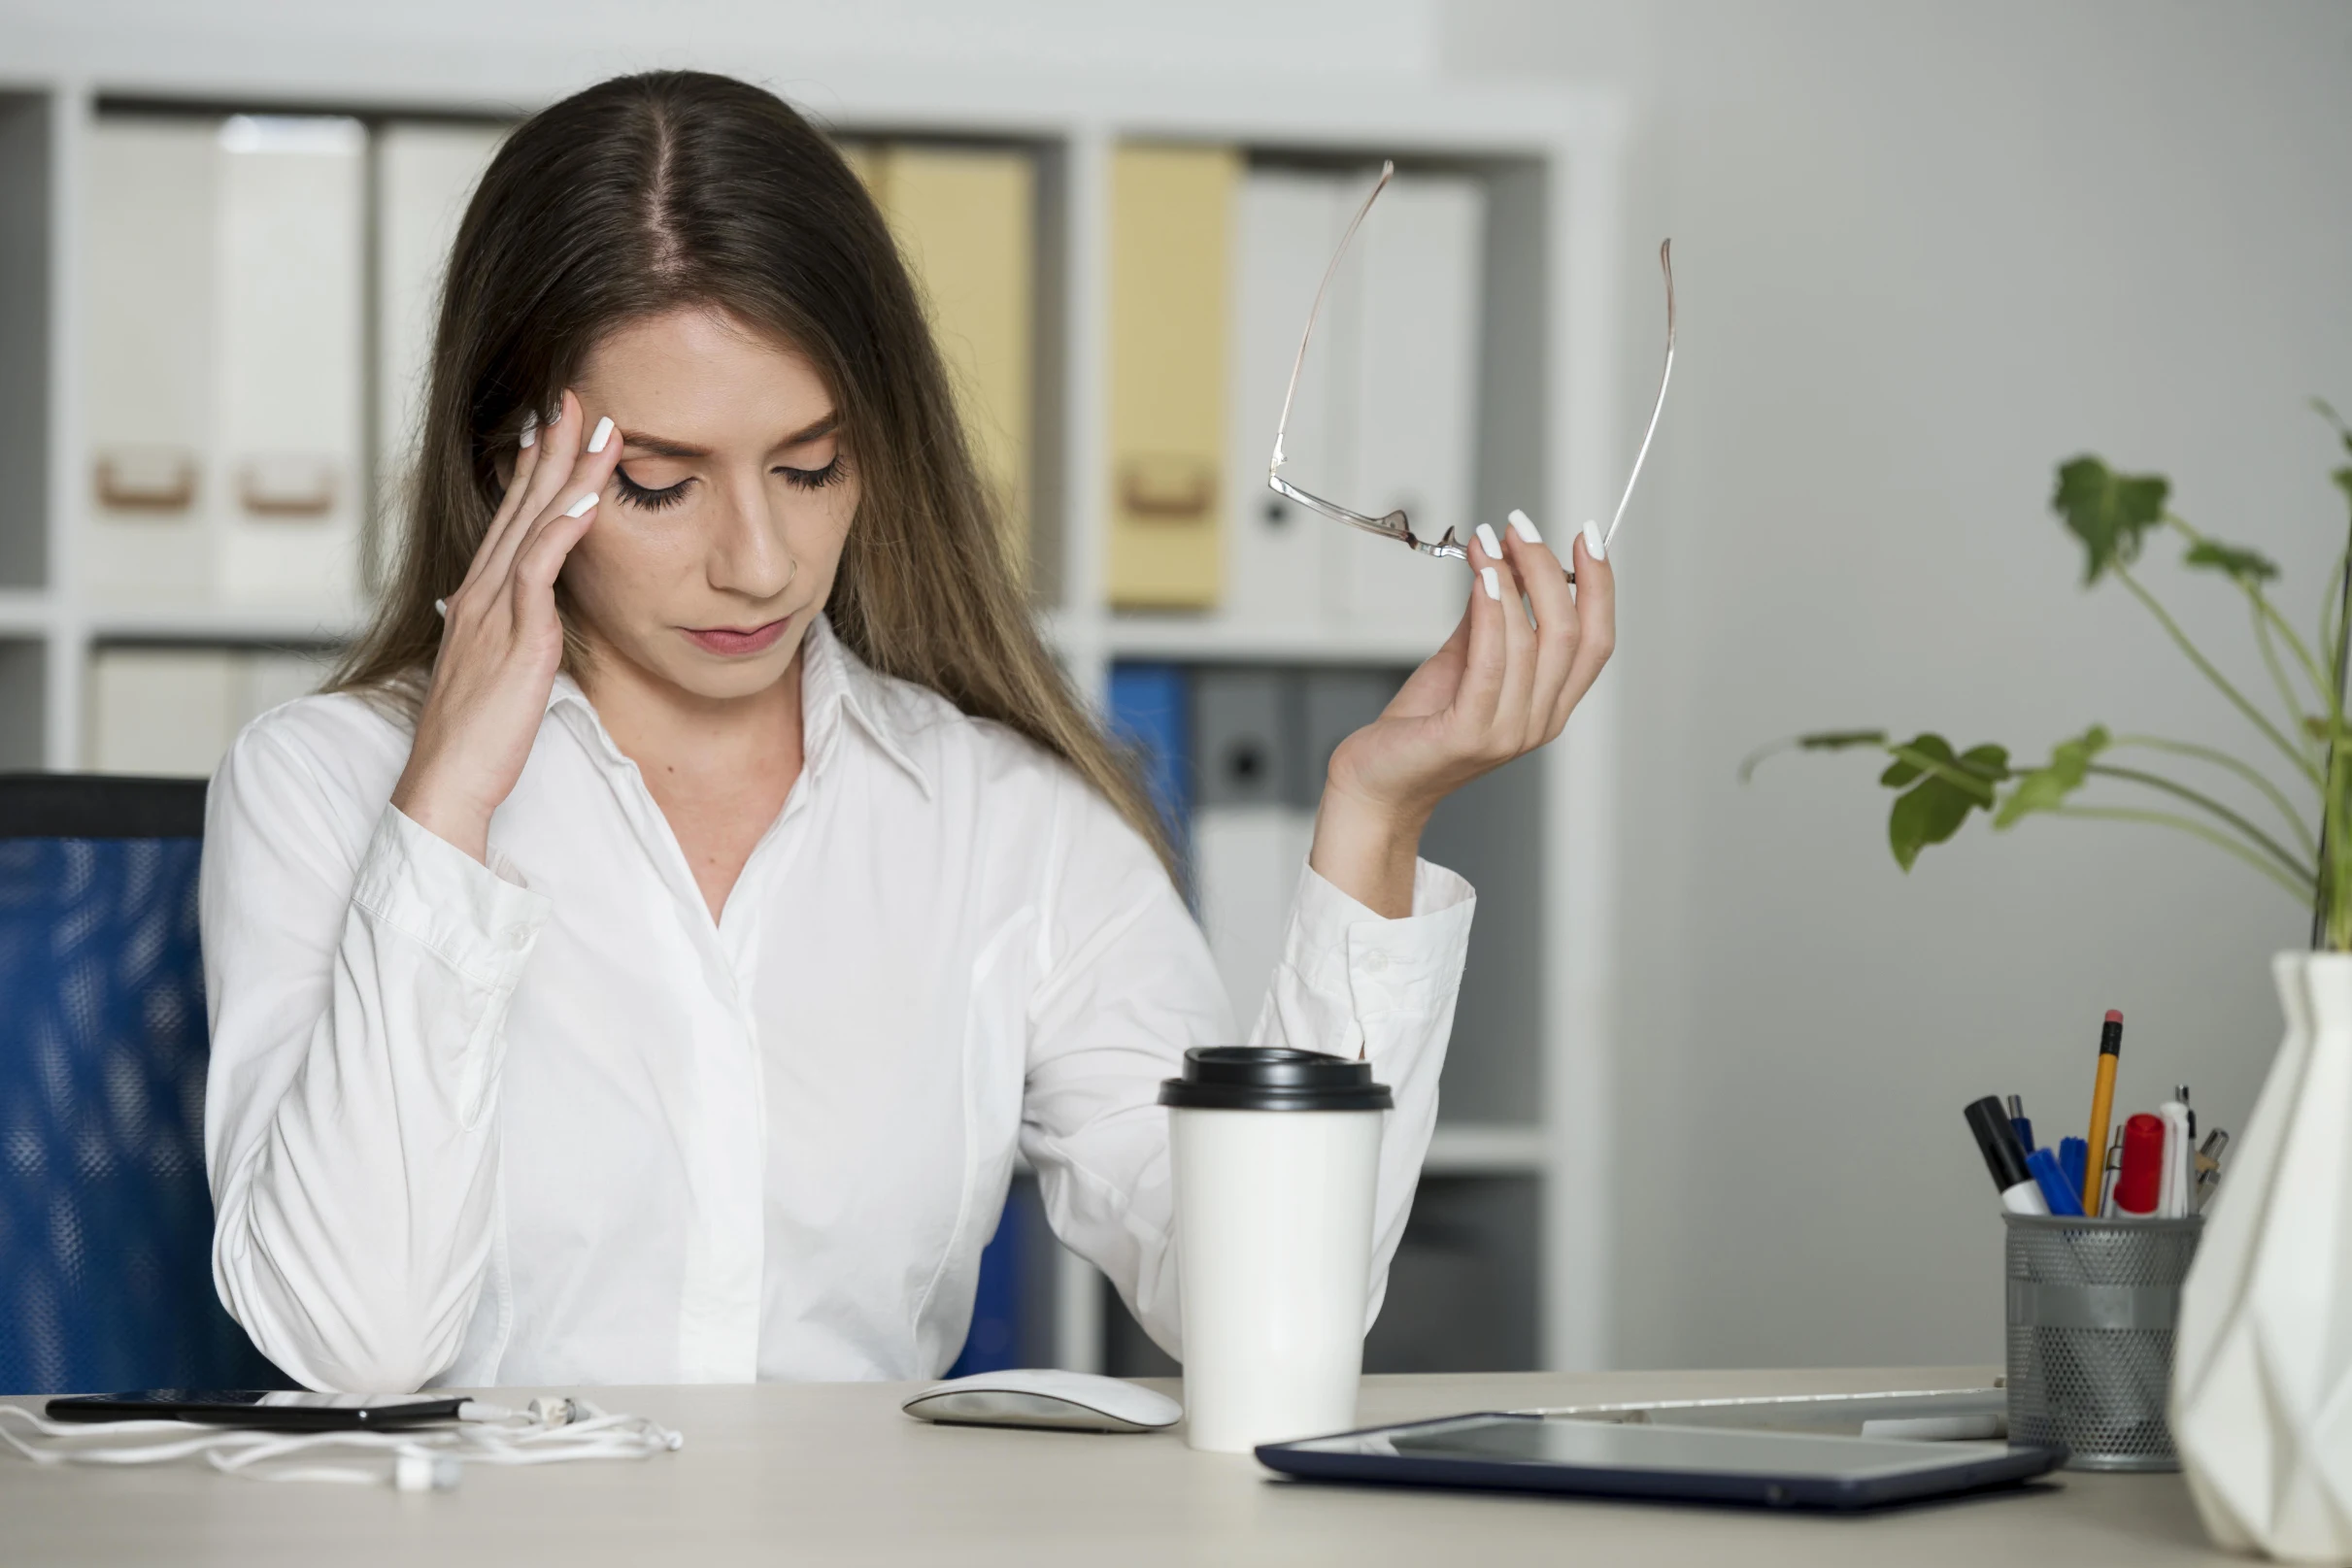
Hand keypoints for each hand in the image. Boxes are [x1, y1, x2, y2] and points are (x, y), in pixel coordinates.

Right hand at [389, 391, 621, 862]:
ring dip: (566, 473)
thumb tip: (504, 615)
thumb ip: (500, 636)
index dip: (531, 472)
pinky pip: (538, 573)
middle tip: (574, 397)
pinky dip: (563, 531)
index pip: (509, 522)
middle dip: (549, 450)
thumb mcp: (492, 674)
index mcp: (477, 601)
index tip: (553, 429)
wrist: (445, 785)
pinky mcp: (514, 640)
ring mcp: (494, 614)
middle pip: (518, 507)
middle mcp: (480, 596)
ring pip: (532, 527)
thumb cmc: (474, 739)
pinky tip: (587, 499)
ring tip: (597, 428)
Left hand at [1310, 513, 1615, 916]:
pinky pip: (1492, 663)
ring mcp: (1509, 732)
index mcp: (1550, 706)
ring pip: (1532, 642)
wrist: (1376, 782)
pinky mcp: (1470, 734)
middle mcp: (1540, 722)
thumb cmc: (1418, 727)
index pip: (1596, 641)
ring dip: (1512, 579)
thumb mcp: (1464, 661)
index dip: (1601, 585)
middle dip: (1549, 568)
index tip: (1589, 535)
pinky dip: (1491, 614)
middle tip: (1520, 527)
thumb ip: (1490, 621)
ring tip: (1488, 542)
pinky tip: (1482, 579)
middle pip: (1569, 633)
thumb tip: (1503, 565)